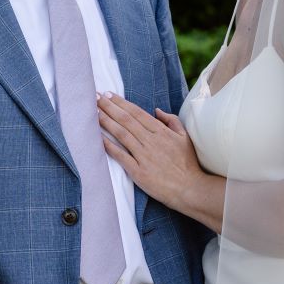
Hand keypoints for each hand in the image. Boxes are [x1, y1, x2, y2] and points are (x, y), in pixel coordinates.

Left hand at [97, 92, 204, 212]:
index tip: (109, 95)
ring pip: (121, 134)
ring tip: (94, 112)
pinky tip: (98, 138)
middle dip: (109, 107)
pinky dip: (109, 146)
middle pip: (126, 120)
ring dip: (106, 121)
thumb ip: (171, 121)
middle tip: (96, 97)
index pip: (136, 112)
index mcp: (161, 131)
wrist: (190, 189)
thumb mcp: (184, 137)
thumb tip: (156, 110)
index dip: (121, 102)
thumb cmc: (188, 164)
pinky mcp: (138, 172)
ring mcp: (144, 156)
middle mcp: (150, 141)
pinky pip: (121, 156)